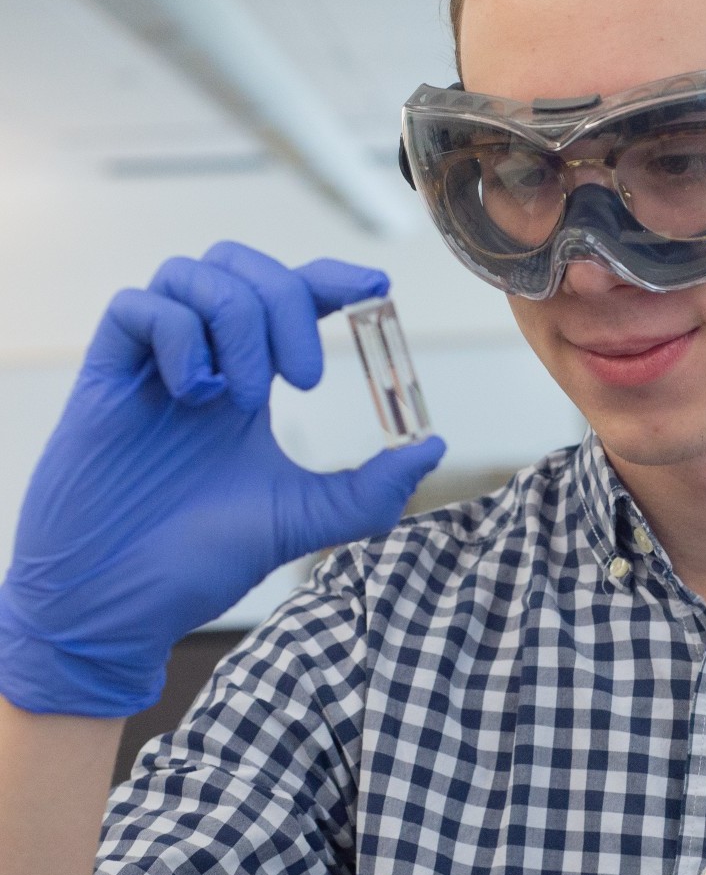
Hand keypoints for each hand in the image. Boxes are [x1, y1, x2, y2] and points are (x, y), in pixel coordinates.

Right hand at [0, 242, 445, 716]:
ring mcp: (150, 366)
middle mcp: (201, 361)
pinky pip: (136, 308)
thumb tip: (433, 446)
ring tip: (242, 397)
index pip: (292, 295)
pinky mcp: (103, 378)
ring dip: (238, 321)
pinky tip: (193, 392)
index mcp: (247, 382)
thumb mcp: (304, 519)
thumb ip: (371, 488)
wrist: (119, 608)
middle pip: (243, 267)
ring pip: (192, 273)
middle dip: (290, 301)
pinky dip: (179, 334)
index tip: (379, 286)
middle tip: (306, 380)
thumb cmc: (200, 561)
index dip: (334, 277)